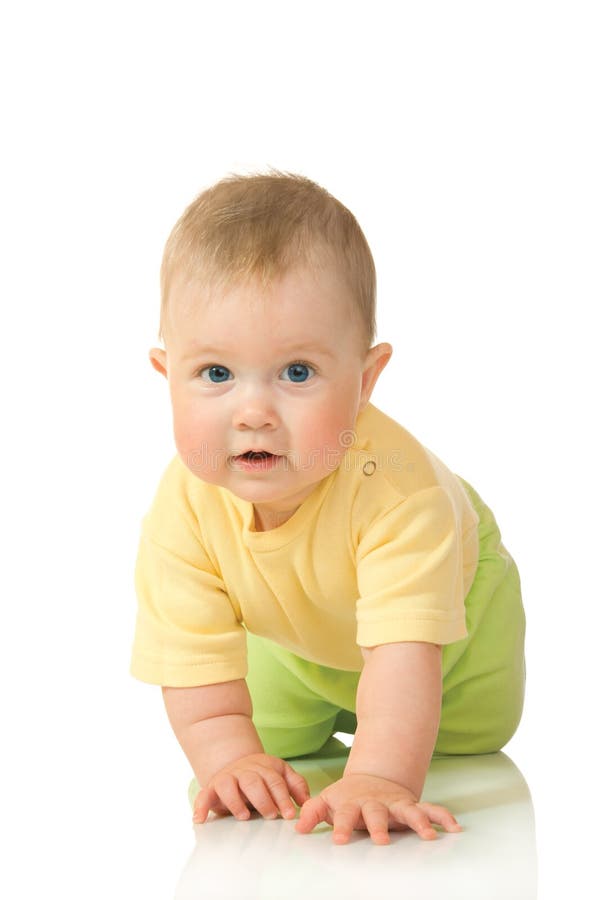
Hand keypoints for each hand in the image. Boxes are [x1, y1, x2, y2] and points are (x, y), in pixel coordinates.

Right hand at [192, 753, 309, 823]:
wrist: (234, 761)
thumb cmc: (261, 775)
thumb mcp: (280, 774)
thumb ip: (295, 785)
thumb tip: (306, 800)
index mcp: (264, 767)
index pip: (275, 780)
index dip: (282, 797)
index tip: (289, 813)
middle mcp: (245, 770)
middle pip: (253, 781)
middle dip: (263, 799)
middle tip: (271, 815)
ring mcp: (228, 777)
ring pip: (230, 785)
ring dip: (236, 801)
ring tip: (244, 817)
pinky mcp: (212, 787)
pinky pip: (204, 794)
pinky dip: (200, 806)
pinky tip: (199, 819)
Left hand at [295, 773, 461, 844]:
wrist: (372, 778)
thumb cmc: (347, 797)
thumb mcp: (327, 801)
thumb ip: (312, 812)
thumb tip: (297, 827)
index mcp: (352, 803)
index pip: (344, 814)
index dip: (340, 826)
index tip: (338, 840)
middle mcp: (375, 803)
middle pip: (376, 813)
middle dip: (378, 826)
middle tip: (380, 840)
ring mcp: (394, 803)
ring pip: (407, 811)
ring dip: (417, 822)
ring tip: (428, 835)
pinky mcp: (411, 805)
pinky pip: (430, 810)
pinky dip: (442, 816)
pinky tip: (454, 827)